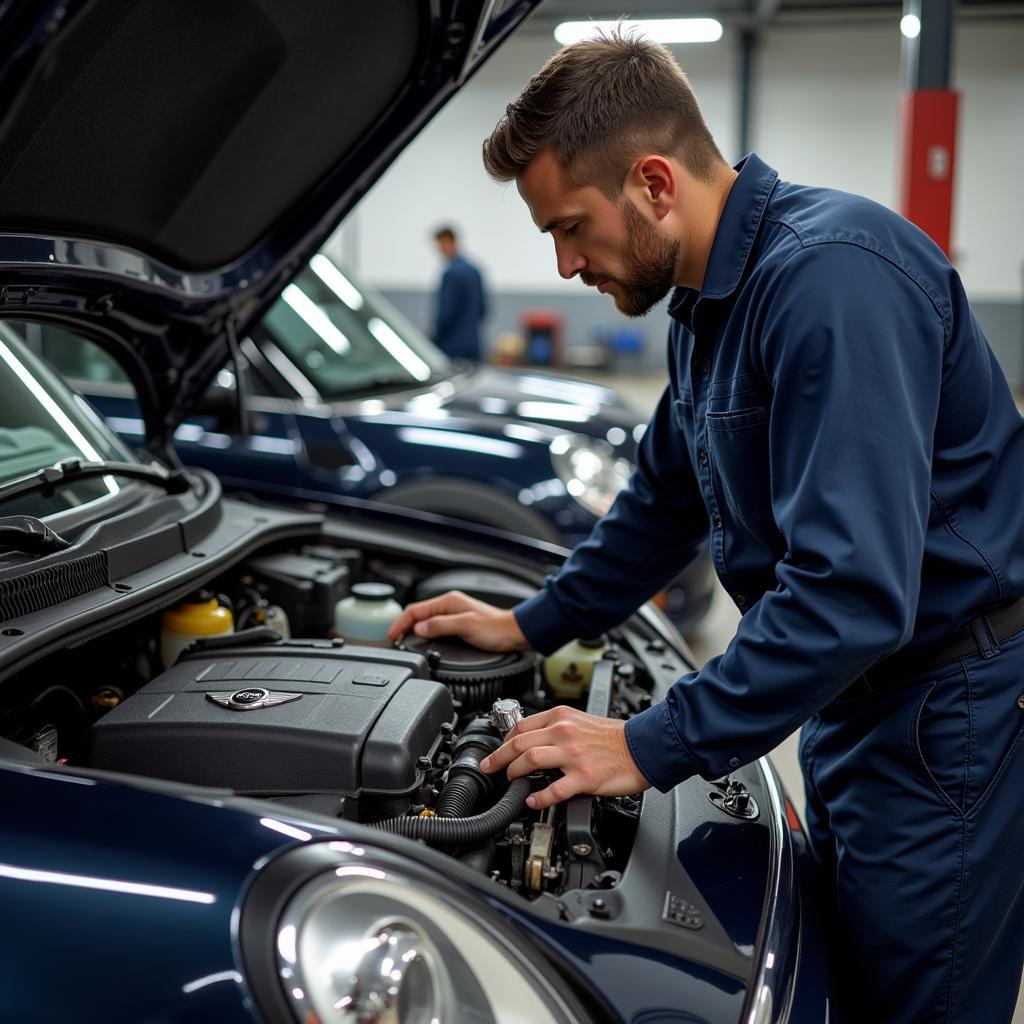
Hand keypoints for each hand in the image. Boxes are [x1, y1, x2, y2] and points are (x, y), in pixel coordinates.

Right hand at [386, 590, 529, 651]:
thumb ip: (441, 626)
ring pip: (425, 622)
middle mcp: (449, 606)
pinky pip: (434, 628)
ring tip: (403, 643)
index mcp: (449, 601)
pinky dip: (424, 635)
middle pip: (417, 615)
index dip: (400, 623)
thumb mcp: (466, 626)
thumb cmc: (496, 629)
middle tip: (393, 642)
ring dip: (412, 631)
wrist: (515, 634)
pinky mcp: (457, 625)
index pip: (415, 610)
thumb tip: (419, 629)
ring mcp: (453, 615)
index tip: (391, 636)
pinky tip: (422, 642)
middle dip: (403, 627)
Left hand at [480, 706, 651, 809]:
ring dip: (514, 772)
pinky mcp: (584, 777)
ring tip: (510, 781)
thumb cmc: (615, 737)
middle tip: (490, 768)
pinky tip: (532, 800)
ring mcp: (573, 755)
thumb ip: (556, 727)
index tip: (497, 751)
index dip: (503, 740)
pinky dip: (539, 796)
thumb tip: (533, 739)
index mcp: (561, 717)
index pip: (521, 725)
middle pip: (519, 743)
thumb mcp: (580, 720)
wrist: (642, 747)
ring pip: (531, 760)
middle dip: (498, 757)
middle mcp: (564, 732)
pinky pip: (554, 789)